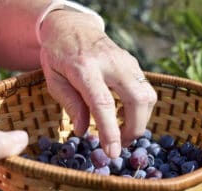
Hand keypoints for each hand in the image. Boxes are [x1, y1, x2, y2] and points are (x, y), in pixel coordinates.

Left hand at [39, 10, 156, 157]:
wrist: (72, 26)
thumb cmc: (58, 55)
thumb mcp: (53, 79)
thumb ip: (70, 104)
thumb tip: (83, 131)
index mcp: (85, 68)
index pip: (103, 103)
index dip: (110, 131)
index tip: (113, 153)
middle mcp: (111, 63)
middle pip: (137, 100)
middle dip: (134, 129)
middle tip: (120, 144)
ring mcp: (127, 61)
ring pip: (148, 96)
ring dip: (140, 120)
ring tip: (122, 132)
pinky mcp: (134, 63)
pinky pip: (146, 90)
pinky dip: (140, 109)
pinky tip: (126, 115)